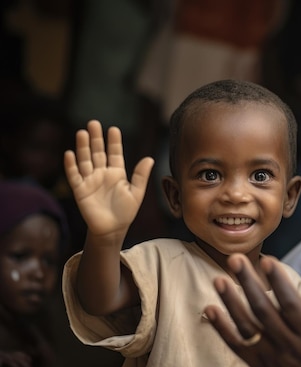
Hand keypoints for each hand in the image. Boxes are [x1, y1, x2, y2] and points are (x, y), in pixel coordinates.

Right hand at [64, 120, 153, 237]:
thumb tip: (150, 158)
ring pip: (85, 160)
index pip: (115, 153)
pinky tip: (69, 154)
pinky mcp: (80, 190)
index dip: (114, 142)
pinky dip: (71, 165)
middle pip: (98, 152)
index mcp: (117, 173)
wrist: (113, 229)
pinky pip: (74, 176)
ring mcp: (90, 181)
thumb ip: (141, 176)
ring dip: (83, 147)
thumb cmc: (126, 212)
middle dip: (96, 138)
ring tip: (82, 133)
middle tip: (93, 123)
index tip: (113, 129)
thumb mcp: (136, 193)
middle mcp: (102, 174)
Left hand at [204, 254, 300, 366]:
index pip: (291, 303)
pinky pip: (238, 347)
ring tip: (219, 279)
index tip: (266, 260)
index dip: (278, 280)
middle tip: (234, 259)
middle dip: (248, 283)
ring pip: (247, 327)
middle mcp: (292, 347)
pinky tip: (211, 309)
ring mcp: (274, 359)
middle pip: (264, 310)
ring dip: (230, 302)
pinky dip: (223, 329)